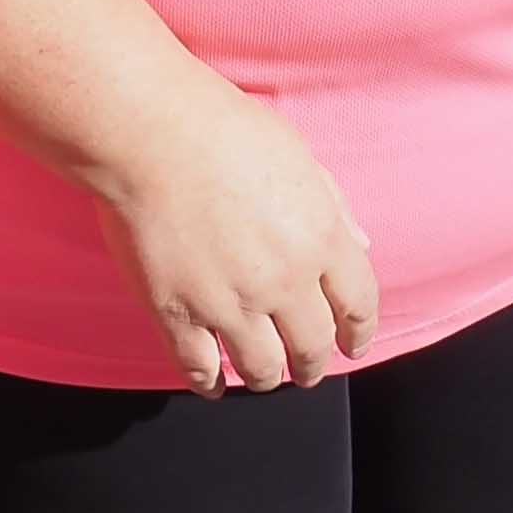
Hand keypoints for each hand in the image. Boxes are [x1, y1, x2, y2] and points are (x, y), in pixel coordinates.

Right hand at [94, 76, 378, 393]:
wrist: (152, 133)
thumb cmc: (224, 128)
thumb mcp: (298, 155)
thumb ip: (333, 206)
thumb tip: (360, 245)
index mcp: (320, 237)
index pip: (358, 304)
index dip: (359, 332)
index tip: (353, 345)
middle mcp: (284, 280)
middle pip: (312, 346)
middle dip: (311, 364)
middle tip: (305, 368)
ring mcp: (231, 302)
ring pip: (261, 368)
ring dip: (266, 376)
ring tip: (262, 374)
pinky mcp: (179, 314)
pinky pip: (200, 369)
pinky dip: (210, 383)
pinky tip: (213, 384)